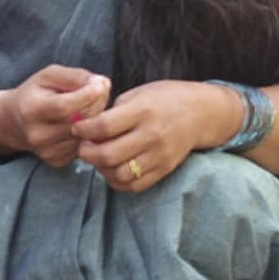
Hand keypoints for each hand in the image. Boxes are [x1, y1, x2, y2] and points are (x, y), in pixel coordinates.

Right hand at [0, 64, 109, 166]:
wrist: (13, 121)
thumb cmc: (35, 94)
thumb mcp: (48, 76)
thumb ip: (74, 77)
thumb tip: (102, 83)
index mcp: (30, 109)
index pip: (64, 106)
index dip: (86, 95)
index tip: (102, 84)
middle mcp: (37, 134)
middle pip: (79, 121)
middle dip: (96, 104)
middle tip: (99, 90)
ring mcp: (47, 151)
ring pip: (85, 135)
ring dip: (95, 120)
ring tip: (88, 106)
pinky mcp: (56, 160)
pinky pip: (83, 146)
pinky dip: (88, 134)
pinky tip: (80, 123)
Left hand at [74, 80, 221, 191]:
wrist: (201, 113)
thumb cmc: (163, 98)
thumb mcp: (136, 94)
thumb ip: (112, 112)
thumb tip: (85, 128)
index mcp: (142, 111)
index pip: (103, 127)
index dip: (83, 130)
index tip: (77, 128)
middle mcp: (151, 135)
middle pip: (108, 155)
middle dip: (86, 153)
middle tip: (82, 146)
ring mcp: (159, 156)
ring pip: (119, 174)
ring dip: (101, 169)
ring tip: (97, 158)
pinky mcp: (164, 170)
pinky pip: (134, 185)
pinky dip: (117, 181)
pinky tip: (112, 169)